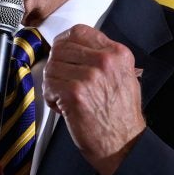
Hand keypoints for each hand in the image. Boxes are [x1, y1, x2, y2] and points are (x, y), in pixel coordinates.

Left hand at [43, 24, 145, 174]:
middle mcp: (105, 61)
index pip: (80, 31)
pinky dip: (50, 96)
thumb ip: (105, 57)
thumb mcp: (125, 75)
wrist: (123, 143)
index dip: (65, 41)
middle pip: (62, 47)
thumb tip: (79, 47)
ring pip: (52, 66)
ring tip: (64, 95)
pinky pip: (49, 84)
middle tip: (61, 79)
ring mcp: (89, 76)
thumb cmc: (122, 115)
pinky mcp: (75, 93)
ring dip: (53, 82)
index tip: (62, 52)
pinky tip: (62, 105)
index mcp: (118, 53)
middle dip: (56, 64)